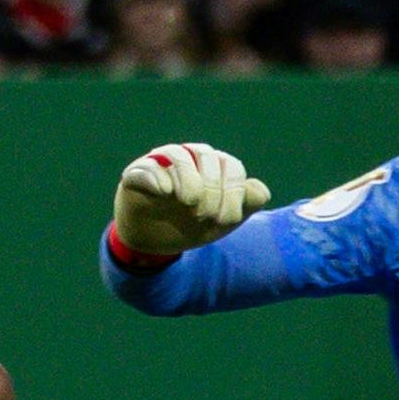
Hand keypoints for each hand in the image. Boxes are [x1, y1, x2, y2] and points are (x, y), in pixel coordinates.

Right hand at [112, 141, 268, 257]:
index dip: (233, 193)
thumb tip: (261, 191)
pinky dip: (157, 178)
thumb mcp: (223, 222)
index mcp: (214, 167)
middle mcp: (189, 158)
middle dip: (212, 191)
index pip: (232, 167)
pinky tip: (165, 193)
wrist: (156, 243)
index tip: (224, 220)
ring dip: (189, 181)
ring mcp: (162, 164)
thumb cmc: (192, 225)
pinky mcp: (137, 175)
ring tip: (189, 203)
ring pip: (179, 155)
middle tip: (205, 216)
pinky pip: (147, 167)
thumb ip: (246, 205)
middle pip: (208, 157)